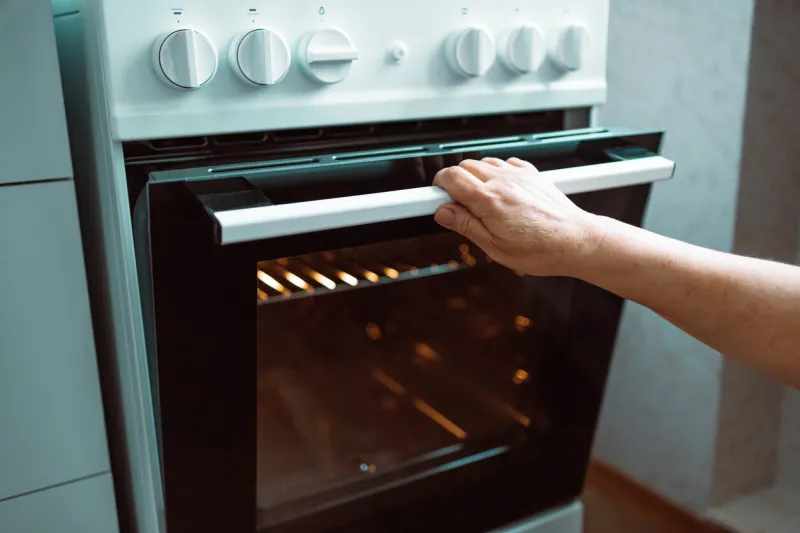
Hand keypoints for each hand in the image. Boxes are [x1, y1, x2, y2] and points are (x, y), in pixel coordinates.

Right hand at [432, 157, 603, 276]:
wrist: (576, 241)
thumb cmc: (541, 249)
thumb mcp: (494, 247)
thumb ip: (466, 225)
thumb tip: (443, 213)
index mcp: (489, 201)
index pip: (450, 178)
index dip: (436, 185)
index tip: (433, 196)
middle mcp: (503, 181)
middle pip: (464, 166)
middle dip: (454, 182)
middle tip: (458, 205)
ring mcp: (518, 175)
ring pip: (483, 162)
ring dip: (475, 177)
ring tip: (481, 201)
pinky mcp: (532, 174)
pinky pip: (505, 162)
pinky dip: (496, 172)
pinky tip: (501, 191)